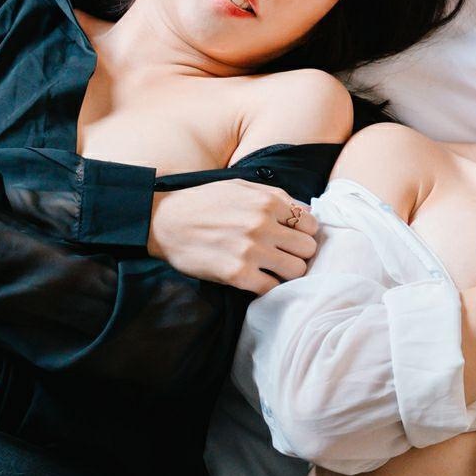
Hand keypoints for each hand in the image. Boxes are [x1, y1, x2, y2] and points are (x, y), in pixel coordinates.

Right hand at [149, 178, 318, 292]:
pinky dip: (268, 287)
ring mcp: (250, 251)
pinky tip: (256, 279)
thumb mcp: (242, 187)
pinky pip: (272, 288)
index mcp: (267, 202)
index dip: (303, 233)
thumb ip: (277, 197)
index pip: (311, 225)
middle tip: (283, 256)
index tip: (290, 239)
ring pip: (296, 271)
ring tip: (272, 269)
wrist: (164, 222)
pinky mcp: (237, 274)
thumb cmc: (204, 202)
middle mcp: (262, 225)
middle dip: (298, 253)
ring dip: (287, 273)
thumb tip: (308, 213)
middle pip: (308, 249)